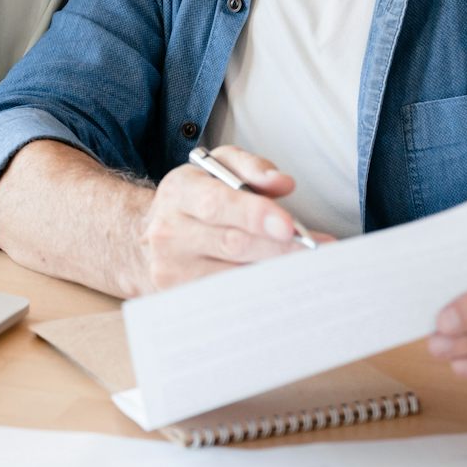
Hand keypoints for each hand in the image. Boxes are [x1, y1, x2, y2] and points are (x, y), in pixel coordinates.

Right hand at [138, 145, 327, 292]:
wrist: (149, 238)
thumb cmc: (196, 199)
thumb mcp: (218, 168)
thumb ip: (251, 167)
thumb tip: (283, 183)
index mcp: (179, 192)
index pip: (217, 204)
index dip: (254, 214)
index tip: (289, 224)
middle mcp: (169, 232)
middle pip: (231, 244)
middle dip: (279, 248)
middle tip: (316, 251)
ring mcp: (171, 270)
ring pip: (233, 276)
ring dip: (274, 273)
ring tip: (308, 268)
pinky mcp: (180, 297)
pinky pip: (228, 298)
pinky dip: (259, 292)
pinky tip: (282, 286)